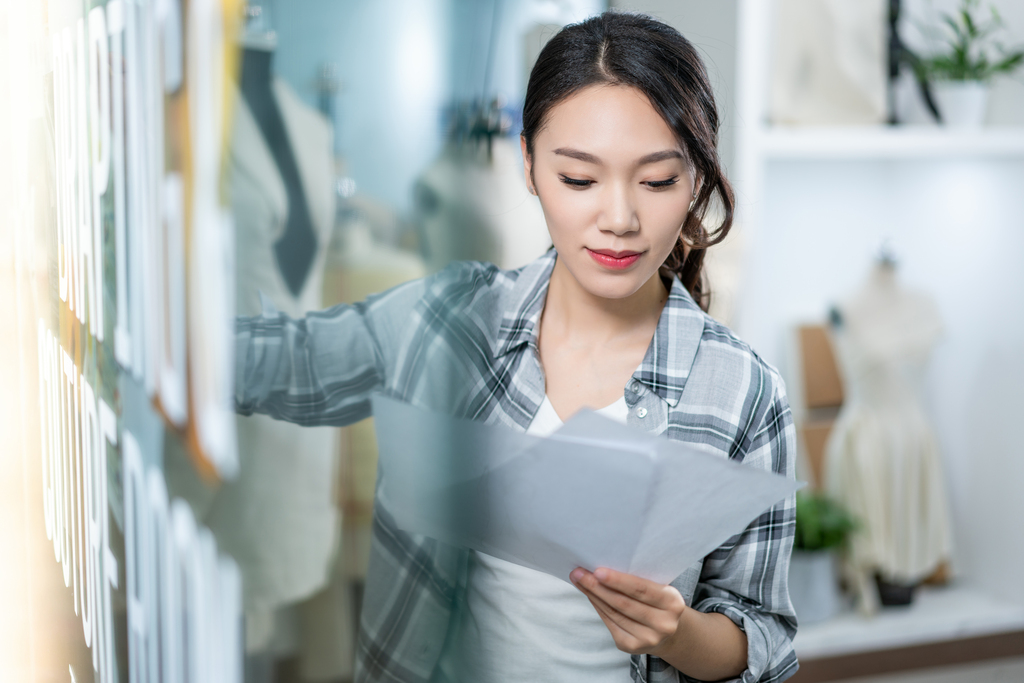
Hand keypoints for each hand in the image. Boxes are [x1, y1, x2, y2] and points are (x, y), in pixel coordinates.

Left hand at [570, 566, 686, 657]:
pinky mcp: (632, 646)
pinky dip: (598, 607)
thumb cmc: (658, 602)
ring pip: (614, 613)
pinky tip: (590, 595)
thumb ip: (639, 580)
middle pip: (623, 603)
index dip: (618, 581)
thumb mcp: (659, 589)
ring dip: (593, 595)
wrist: (668, 632)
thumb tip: (603, 568)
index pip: (641, 589)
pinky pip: (610, 623)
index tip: (597, 571)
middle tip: (579, 573)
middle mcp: (663, 624)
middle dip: (597, 586)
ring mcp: (648, 638)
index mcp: (673, 603)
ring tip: (579, 580)